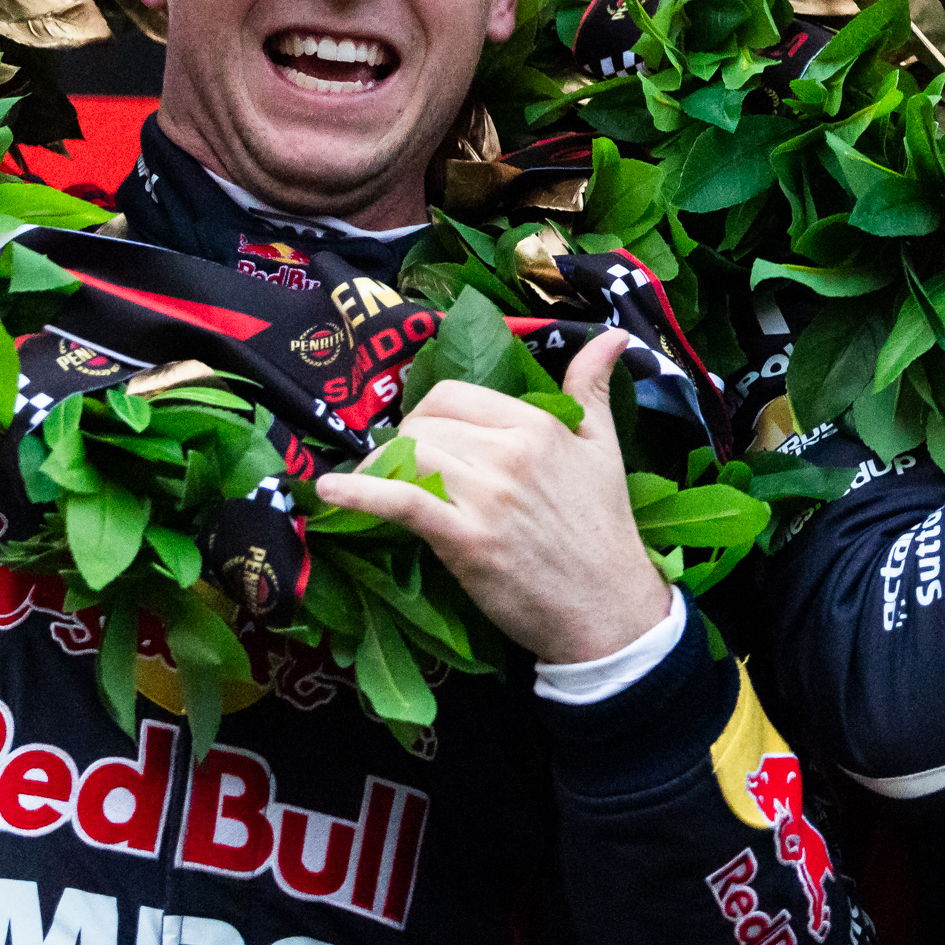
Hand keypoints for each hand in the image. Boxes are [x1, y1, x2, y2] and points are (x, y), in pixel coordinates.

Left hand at [312, 332, 674, 666]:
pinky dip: (359, 493)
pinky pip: (401, 502)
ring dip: (378, 469)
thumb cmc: (603, 530)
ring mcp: (486, 496)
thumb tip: (614, 334)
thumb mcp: (605, 448)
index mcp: (536, 425)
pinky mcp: (466, 540)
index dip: (426, 415)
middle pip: (422, 425)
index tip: (422, 439)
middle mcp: (509, 452)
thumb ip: (592, 388)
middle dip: (401, 444)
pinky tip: (329, 491)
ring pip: (408, 455)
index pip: (452, 395)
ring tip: (369, 484)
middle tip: (399, 470)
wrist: (609, 610)